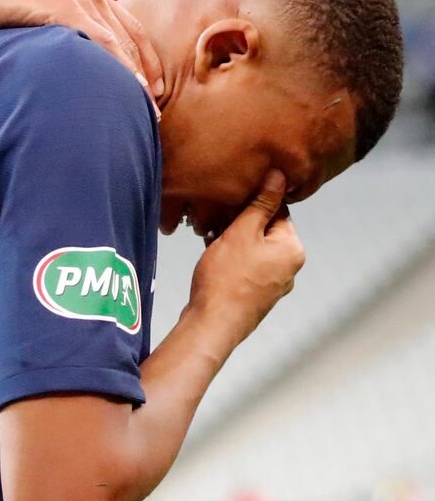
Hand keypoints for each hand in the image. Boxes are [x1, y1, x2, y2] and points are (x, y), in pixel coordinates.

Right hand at [0, 0, 164, 109]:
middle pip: (133, 39)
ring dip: (138, 78)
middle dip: (147, 76)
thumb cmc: (2, 8)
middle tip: (155, 111)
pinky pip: (103, 41)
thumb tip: (64, 64)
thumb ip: (60, 35)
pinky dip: (121, 65)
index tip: (153, 92)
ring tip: (147, 109)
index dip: (145, 61)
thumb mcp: (41, 20)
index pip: (129, 31)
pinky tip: (132, 88)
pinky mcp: (68, 8)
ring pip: (122, 43)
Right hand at [186, 170, 304, 342]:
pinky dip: (231, 258)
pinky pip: (246, 267)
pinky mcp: (256, 295)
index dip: (251, 202)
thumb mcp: (242, 232)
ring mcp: (273, 284)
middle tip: (213, 218)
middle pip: (265, 230)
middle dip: (239, 222)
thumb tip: (280, 175)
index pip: (278, 211)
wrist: (212, 324)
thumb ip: (261, 203)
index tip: (228, 200)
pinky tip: (211, 254)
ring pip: (252, 249)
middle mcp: (289, 267)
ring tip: (208, 236)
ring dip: (232, 239)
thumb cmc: (226, 278)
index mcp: (292, 249)